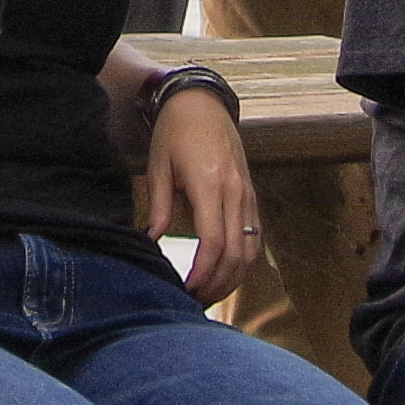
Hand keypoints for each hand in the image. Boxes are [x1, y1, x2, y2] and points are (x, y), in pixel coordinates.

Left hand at [139, 86, 265, 307]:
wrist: (202, 102)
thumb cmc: (175, 132)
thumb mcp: (159, 167)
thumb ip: (157, 207)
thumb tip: (151, 244)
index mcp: (210, 185)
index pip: (213, 244)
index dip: (201, 274)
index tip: (185, 289)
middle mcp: (235, 193)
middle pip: (236, 255)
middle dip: (217, 285)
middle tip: (194, 301)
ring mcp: (247, 195)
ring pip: (250, 250)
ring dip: (233, 278)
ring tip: (210, 294)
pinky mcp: (250, 195)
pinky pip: (254, 237)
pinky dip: (243, 261)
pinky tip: (226, 273)